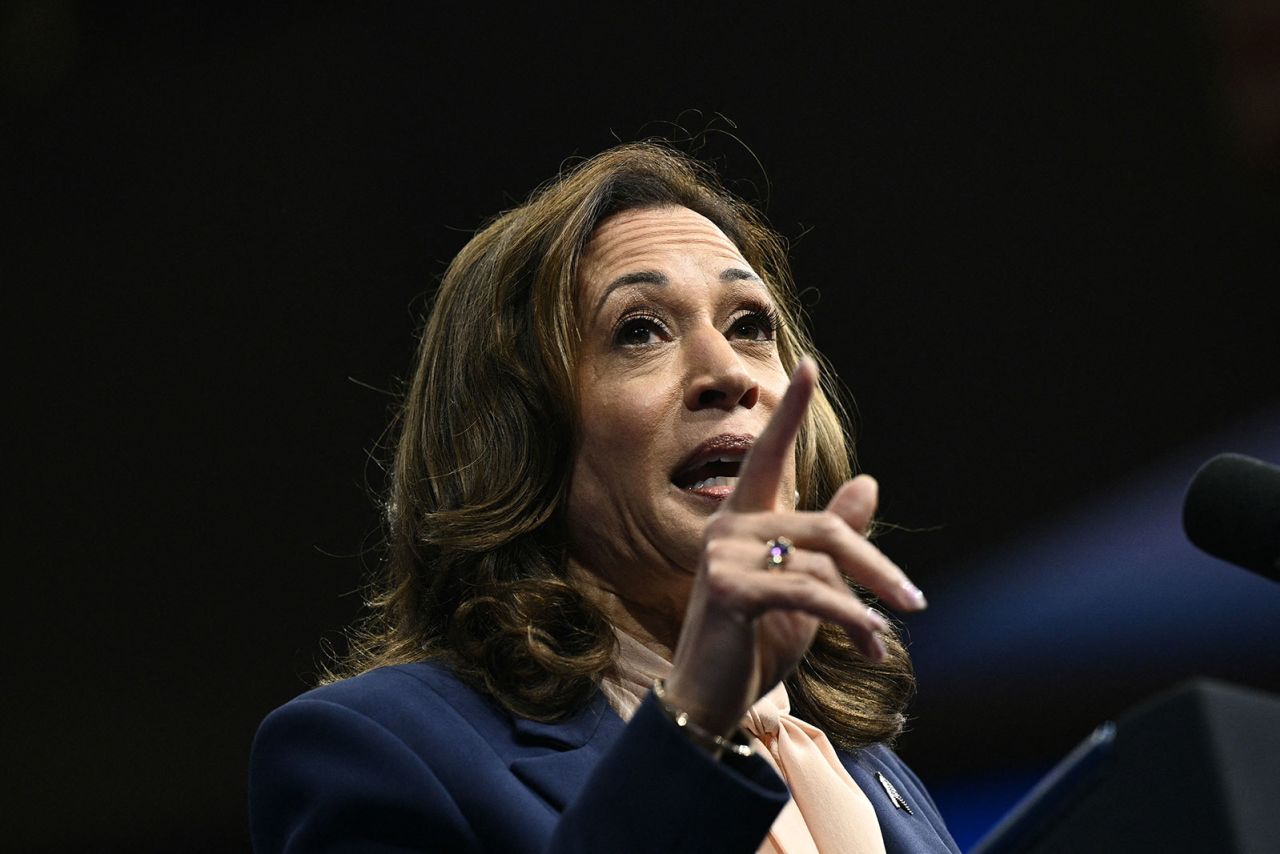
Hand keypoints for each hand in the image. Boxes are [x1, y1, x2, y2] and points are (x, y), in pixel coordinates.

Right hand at [665, 358, 926, 737]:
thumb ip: (830, 538)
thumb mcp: (803, 588)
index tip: (808, 365)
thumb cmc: (753, 642)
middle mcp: (728, 528)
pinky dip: (847, 618)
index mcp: (742, 519)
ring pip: (820, 563)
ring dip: (864, 605)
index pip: (767, 455)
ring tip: (880, 643)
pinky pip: (808, 592)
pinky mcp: (728, 590)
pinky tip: (868, 644)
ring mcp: (723, 556)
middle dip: (874, 566)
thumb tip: (868, 481)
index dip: (789, 412)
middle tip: (914, 602)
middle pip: (824, 528)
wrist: (711, 698)